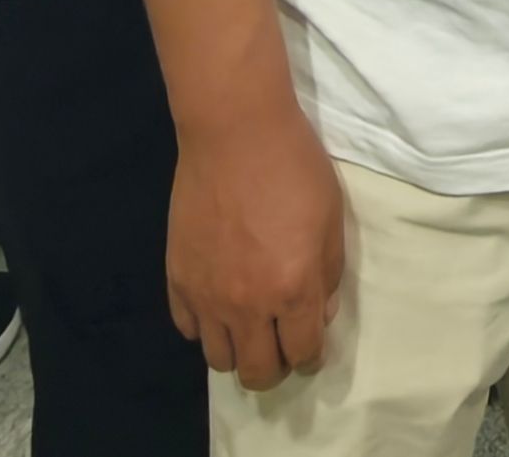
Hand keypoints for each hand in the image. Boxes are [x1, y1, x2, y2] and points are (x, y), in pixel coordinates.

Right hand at [167, 103, 345, 390]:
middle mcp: (247, 305)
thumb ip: (328, 272)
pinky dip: (206, 328)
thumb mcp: (331, 217)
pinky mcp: (177, 281)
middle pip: (258, 372)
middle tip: (281, 348)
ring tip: (250, 330)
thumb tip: (320, 311)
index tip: (312, 350)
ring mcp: (206, 297)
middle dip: (275, 368)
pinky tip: (219, 308)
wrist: (235, 135)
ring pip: (219, 360)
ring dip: (239, 352)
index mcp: (293, 289)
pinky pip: (189, 328)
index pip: (302, 351)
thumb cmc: (295, 168)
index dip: (311, 356)